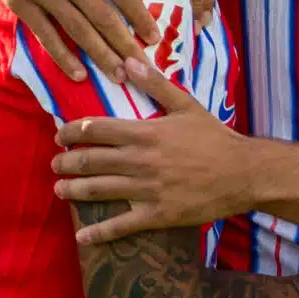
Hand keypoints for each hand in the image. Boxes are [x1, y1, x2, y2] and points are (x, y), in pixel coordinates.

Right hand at [0, 0, 156, 81]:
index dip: (139, 15)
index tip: (154, 36)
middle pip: (101, 16)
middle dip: (124, 45)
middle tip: (143, 68)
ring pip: (76, 29)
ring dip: (99, 55)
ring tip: (119, 75)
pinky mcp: (19, 2)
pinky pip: (45, 34)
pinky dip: (62, 56)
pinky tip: (79, 73)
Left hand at [54, 60, 253, 242]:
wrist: (243, 173)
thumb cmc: (215, 137)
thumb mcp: (188, 105)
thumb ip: (156, 84)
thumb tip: (128, 61)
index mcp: (145, 133)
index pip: (95, 129)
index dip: (71, 132)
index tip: (60, 135)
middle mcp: (139, 161)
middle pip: (89, 161)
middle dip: (65, 162)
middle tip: (55, 164)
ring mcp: (146, 190)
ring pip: (97, 191)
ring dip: (72, 190)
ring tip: (60, 190)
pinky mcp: (155, 214)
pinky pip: (119, 226)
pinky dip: (97, 233)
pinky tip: (81, 236)